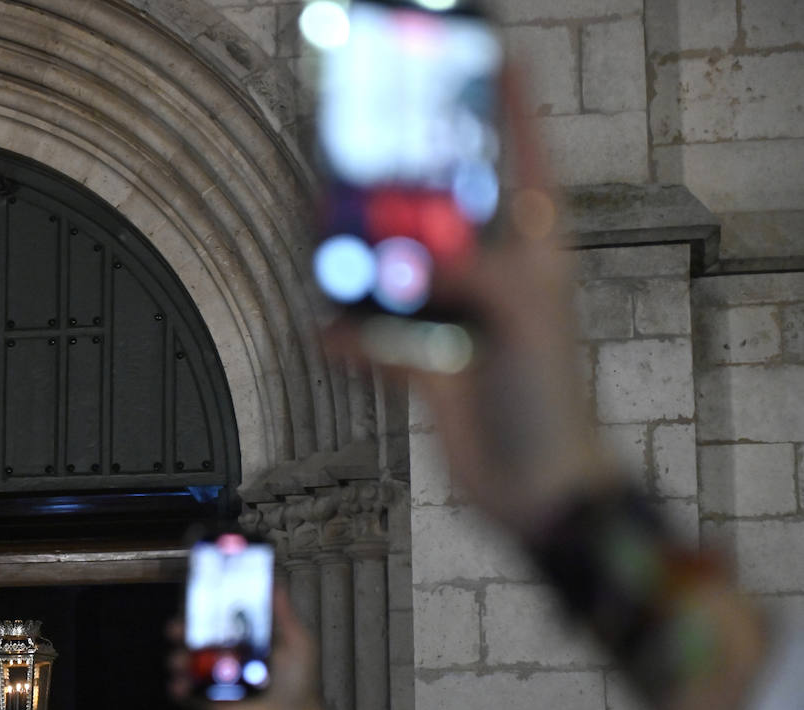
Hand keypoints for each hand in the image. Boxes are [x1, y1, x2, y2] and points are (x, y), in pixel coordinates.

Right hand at [169, 588, 337, 709]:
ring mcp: (214, 678)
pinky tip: (180, 685)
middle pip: (194, 636)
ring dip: (177, 659)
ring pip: (185, 662)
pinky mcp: (208, 701)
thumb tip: (273, 574)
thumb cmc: (300, 679)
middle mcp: (225, 654)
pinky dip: (177, 687)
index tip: (193, 595)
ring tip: (181, 663)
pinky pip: (185, 692)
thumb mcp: (298, 640)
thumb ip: (282, 611)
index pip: (217, 615)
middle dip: (180, 630)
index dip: (202, 605)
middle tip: (177, 629)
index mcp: (243, 636)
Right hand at [321, 69, 619, 536]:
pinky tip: (330, 333)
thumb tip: (409, 259)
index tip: (488, 53)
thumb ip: (471, 272)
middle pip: (438, 207)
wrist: (533, 485)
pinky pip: (372, 331)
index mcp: (533, 249)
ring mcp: (454, 315)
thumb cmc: (550, 401)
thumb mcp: (521, 317)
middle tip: (363, 157)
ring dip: (362, 262)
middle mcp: (492, 273)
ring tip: (331, 249)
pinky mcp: (423, 358)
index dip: (505, 104)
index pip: (521, 156)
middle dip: (400, 186)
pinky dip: (348, 332)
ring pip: (397, 266)